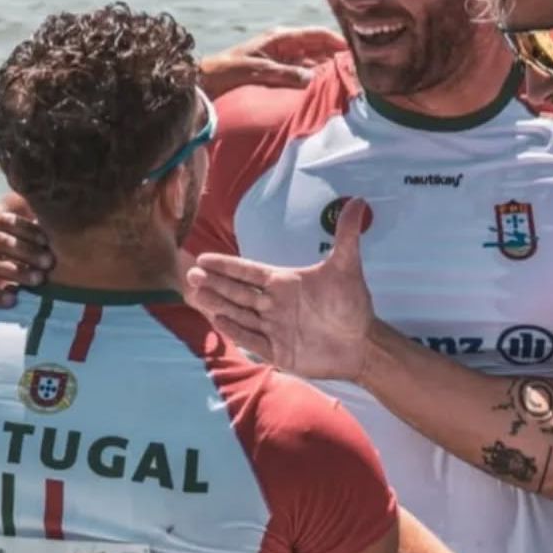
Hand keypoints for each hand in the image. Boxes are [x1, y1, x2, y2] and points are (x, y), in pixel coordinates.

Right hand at [186, 198, 373, 379]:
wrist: (362, 344)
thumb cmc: (352, 304)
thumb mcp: (347, 268)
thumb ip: (346, 236)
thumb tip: (359, 200)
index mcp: (283, 283)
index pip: (249, 271)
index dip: (227, 265)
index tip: (203, 258)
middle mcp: (274, 304)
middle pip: (238, 292)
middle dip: (215, 283)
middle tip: (190, 275)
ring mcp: (274, 328)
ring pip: (240, 313)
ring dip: (218, 304)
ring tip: (196, 295)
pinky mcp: (279, 351)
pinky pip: (252, 339)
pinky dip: (236, 331)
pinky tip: (218, 320)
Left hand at [198, 26, 345, 96]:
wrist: (209, 81)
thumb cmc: (229, 70)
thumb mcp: (258, 70)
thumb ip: (285, 74)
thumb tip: (312, 79)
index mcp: (281, 37)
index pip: (317, 35)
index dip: (337, 40)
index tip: (355, 49)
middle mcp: (285, 46)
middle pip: (319, 47)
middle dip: (337, 55)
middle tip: (358, 67)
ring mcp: (283, 59)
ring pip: (314, 61)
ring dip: (329, 68)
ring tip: (347, 78)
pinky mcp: (280, 73)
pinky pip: (304, 74)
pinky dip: (316, 78)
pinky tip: (327, 86)